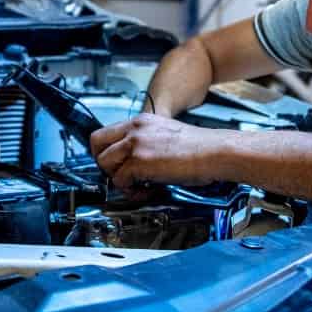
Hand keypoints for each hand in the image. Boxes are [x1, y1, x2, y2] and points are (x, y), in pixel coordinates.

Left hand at [89, 113, 225, 188]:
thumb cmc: (199, 149)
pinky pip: (120, 180)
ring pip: (104, 163)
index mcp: (141, 121)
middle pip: (96, 144)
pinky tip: (146, 190)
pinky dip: (130, 190)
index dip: (107, 151)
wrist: (215, 152)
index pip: (105, 133)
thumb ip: (146, 143)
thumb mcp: (166, 135)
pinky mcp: (140, 161)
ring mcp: (136, 144)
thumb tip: (133, 163)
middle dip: (104, 164)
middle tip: (120, 175)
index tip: (116, 164)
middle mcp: (135, 129)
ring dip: (117, 178)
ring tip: (136, 185)